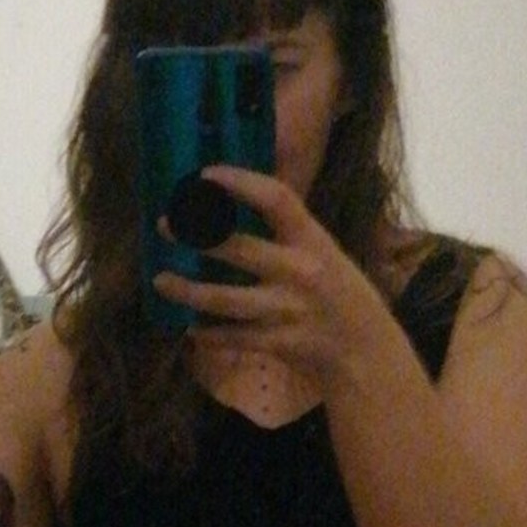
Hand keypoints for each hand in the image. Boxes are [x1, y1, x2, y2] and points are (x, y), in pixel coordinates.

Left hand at [154, 166, 399, 388]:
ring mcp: (287, 310)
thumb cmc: (342, 296)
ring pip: (224, 299)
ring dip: (187, 291)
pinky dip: (208, 334)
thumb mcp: (326, 255)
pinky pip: (232, 337)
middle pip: (238, 248)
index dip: (240, 183)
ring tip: (160, 281)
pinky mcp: (278, 343)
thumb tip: (239, 209)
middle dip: (196, 235)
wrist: (366, 352)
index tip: (206, 175)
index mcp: (314, 241)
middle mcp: (300, 271)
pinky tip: (189, 329)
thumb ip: (290, 236)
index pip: (276, 199)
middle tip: (164, 225)